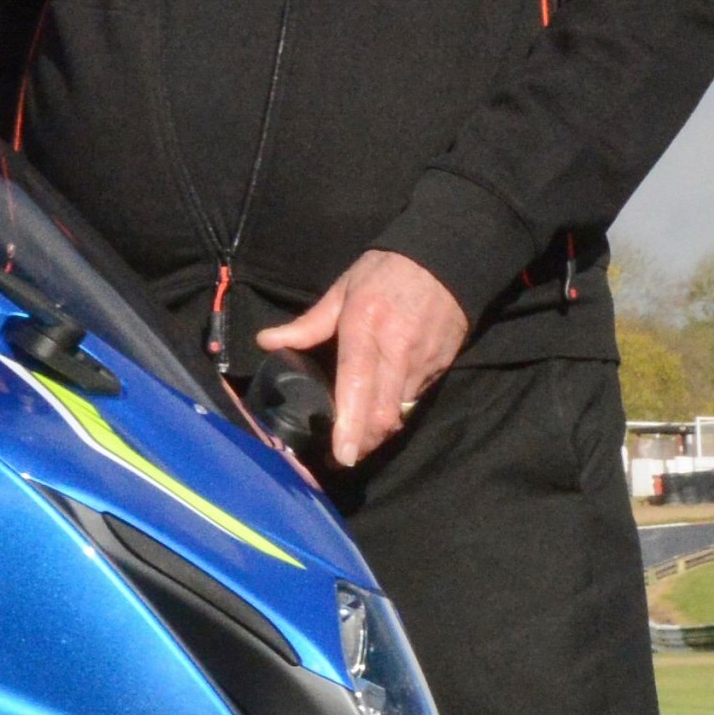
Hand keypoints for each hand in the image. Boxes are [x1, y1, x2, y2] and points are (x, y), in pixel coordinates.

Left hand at [256, 249, 467, 469]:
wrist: (447, 257)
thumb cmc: (386, 271)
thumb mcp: (343, 290)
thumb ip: (308, 324)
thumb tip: (266, 342)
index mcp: (365, 329)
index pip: (357, 385)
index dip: (350, 425)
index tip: (341, 454)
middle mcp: (396, 351)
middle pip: (383, 413)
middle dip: (363, 442)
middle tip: (342, 457)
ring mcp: (423, 362)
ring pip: (401, 413)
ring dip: (379, 432)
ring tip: (358, 442)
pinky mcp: (440, 367)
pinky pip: (415, 400)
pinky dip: (397, 412)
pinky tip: (381, 414)